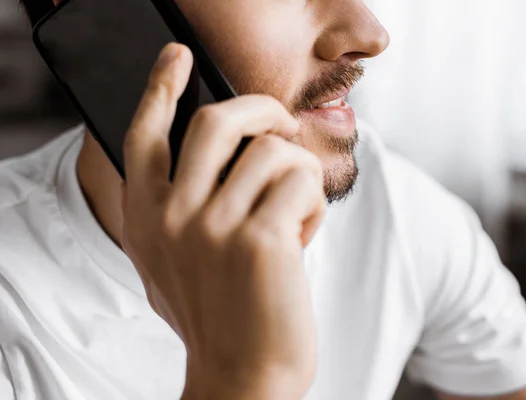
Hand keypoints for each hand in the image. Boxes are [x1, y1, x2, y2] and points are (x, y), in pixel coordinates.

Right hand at [121, 43, 324, 398]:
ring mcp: (213, 226)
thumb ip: (179, 207)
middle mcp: (172, 215)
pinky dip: (312, 205)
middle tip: (282, 123)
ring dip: (296, 178)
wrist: (243, 375)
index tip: (178, 57)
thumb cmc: (219, 314)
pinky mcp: (261, 239)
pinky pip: (301, 182)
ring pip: (275, 151)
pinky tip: (301, 238)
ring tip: (291, 218)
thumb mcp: (174, 260)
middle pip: (218, 120)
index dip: (161, 86)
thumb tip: (221, 153)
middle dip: (262, 109)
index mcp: (146, 217)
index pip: (144, 132)